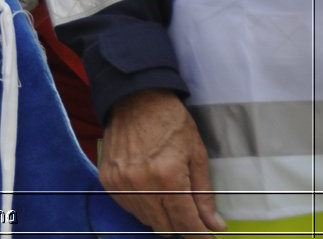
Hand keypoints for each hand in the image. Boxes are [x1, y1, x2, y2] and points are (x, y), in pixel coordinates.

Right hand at [100, 89, 225, 237]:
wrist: (135, 97)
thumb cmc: (170, 121)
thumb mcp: (197, 155)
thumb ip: (204, 194)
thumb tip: (214, 225)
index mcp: (168, 177)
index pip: (186, 223)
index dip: (200, 235)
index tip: (207, 237)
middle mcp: (141, 183)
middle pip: (165, 227)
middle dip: (181, 227)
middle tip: (190, 217)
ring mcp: (121, 182)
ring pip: (145, 220)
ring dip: (161, 217)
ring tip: (169, 198)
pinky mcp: (108, 179)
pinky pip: (128, 207)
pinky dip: (142, 206)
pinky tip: (151, 191)